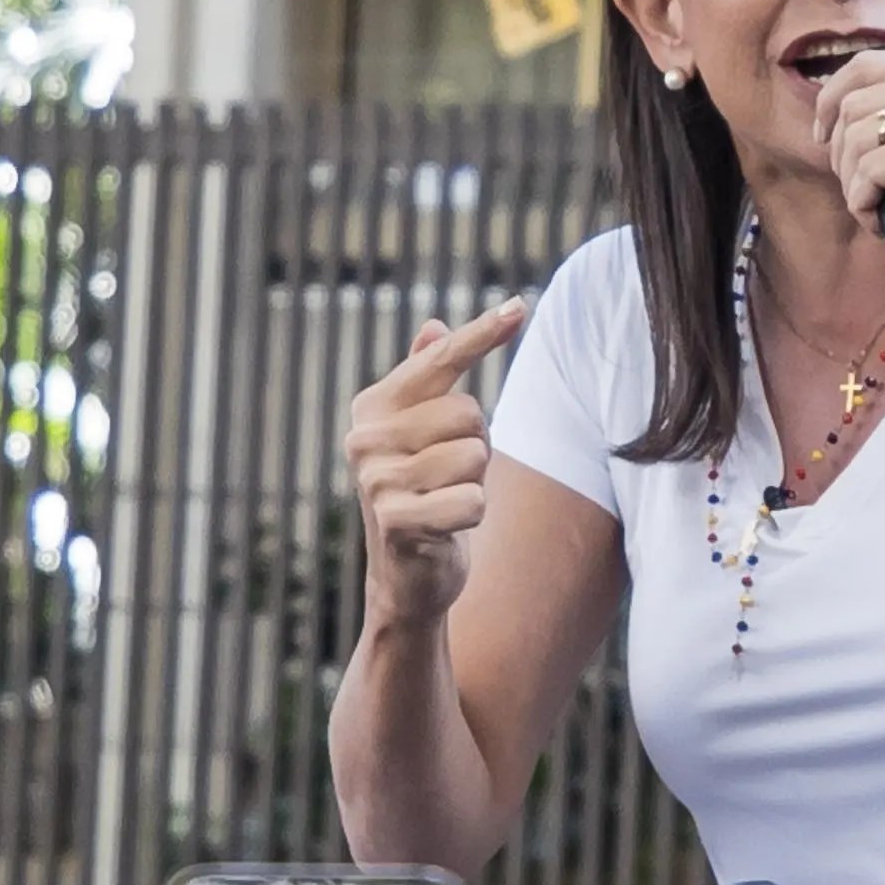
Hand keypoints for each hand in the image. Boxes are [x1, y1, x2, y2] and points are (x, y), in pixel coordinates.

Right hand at [342, 302, 517, 639]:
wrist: (406, 577)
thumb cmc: (424, 494)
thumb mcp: (424, 435)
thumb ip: (425, 379)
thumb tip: (433, 326)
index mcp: (373, 406)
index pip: (439, 360)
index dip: (481, 333)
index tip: (520, 307)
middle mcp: (365, 438)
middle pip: (469, 413)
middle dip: (477, 445)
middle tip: (449, 475)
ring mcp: (376, 480)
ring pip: (475, 457)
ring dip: (475, 484)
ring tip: (444, 500)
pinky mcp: (395, 522)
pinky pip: (472, 501)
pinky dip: (471, 515)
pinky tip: (445, 528)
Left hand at [814, 42, 884, 268]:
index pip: (867, 65)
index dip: (830, 100)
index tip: (823, 136)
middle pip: (854, 104)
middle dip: (839, 151)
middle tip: (859, 186)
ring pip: (856, 138)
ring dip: (851, 182)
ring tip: (874, 205)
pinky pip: (869, 170)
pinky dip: (862, 202)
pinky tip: (881, 219)